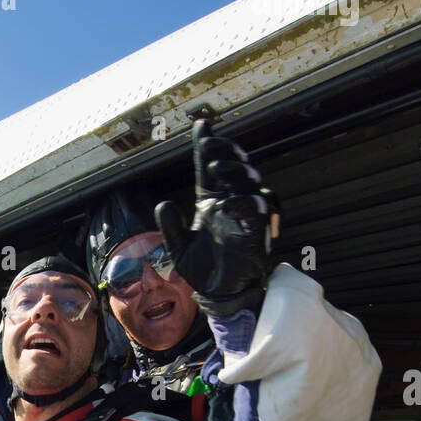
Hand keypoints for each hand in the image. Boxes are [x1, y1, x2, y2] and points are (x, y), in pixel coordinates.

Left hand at [155, 120, 279, 317]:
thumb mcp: (179, 249)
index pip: (208, 167)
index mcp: (211, 202)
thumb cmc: (203, 271)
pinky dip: (245, 202)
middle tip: (211, 145)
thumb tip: (163, 204)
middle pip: (232, 166)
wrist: (219, 295)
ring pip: (249, 181)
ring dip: (235, 171)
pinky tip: (227, 204)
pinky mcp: (256, 231)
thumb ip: (170, 227)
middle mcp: (230, 203)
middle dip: (224, 151)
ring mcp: (244, 215)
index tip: (201, 124)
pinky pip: (257, 208)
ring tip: (216, 169)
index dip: (206, 145)